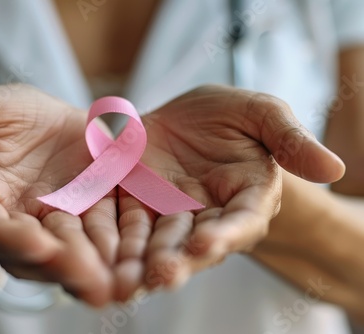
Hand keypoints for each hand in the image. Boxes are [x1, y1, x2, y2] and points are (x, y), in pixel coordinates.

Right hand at [0, 85, 118, 305]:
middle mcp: (15, 221)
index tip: (38, 245)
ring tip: (119, 282)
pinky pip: (99, 238)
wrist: (44, 121)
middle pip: (33, 252)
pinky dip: (115, 251)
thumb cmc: (0, 117)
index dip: (10, 238)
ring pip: (69, 253)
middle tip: (91, 279)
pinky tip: (137, 261)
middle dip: (61, 266)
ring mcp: (53, 222)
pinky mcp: (86, 217)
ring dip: (93, 269)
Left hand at [113, 85, 344, 299]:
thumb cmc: (227, 116)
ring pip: (160, 243)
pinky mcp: (139, 209)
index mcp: (247, 195)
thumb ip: (290, 139)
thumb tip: (334, 168)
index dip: (228, 234)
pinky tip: (105, 260)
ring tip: (128, 282)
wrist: (180, 116)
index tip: (208, 244)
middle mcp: (211, 215)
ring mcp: (172, 215)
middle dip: (181, 260)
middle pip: (198, 243)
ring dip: (145, 263)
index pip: (242, 219)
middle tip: (162, 276)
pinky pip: (129, 229)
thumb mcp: (260, 113)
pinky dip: (119, 245)